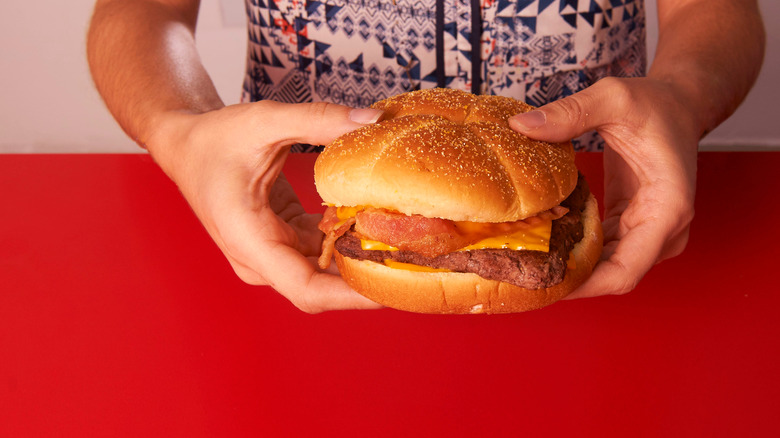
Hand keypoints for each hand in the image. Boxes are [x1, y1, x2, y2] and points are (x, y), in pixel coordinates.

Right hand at [146, 101, 384, 311]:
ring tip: (403, 245)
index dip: (351, 296)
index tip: (390, 288)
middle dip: (365, 280)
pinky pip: (318, 251)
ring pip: (322, 272)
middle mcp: (257, 258)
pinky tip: (374, 223)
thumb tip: (372, 120)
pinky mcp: (279, 242)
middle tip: (413, 263)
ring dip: (358, 259)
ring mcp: (268, 254)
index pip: (305, 288)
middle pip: (320, 287)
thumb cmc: (213, 138)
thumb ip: (319, 120)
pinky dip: (345, 239)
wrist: (185, 145)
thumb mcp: (265, 121)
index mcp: (248, 239)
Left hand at [509, 77, 698, 297]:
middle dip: (568, 280)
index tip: (541, 285)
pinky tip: (541, 245)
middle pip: (613, 277)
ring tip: (522, 263)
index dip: (583, 286)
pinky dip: (575, 252)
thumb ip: (570, 113)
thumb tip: (521, 126)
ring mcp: (650, 231)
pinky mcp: (631, 225)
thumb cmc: (655, 103)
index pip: (625, 272)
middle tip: (518, 274)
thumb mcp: (613, 98)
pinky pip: (603, 252)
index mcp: (667, 209)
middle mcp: (664, 230)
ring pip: (607, 269)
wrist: (678, 104)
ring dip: (569, 268)